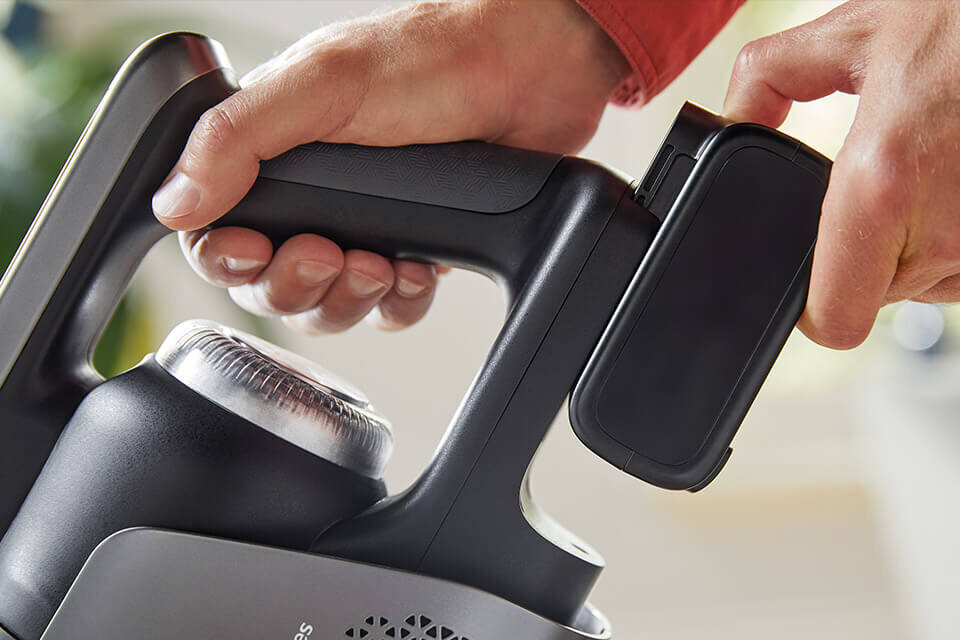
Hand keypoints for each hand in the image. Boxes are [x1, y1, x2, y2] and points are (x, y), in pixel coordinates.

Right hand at [152, 0, 627, 332]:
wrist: (529, 75)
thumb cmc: (432, 62)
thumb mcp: (322, 86)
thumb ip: (239, 139)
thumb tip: (174, 202)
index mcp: (273, 150)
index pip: (216, 230)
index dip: (228, 257)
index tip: (255, 251)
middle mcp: (314, 194)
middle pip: (269, 283)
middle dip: (295, 284)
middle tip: (327, 254)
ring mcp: (363, 225)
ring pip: (326, 303)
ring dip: (346, 298)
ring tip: (378, 263)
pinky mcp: (412, 245)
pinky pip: (386, 307)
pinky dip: (396, 303)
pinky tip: (413, 271)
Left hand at [723, 0, 959, 348]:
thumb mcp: (850, 35)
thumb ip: (768, 77)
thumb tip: (732, 118)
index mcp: (881, 184)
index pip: (833, 318)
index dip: (809, 309)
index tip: (806, 285)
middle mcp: (942, 230)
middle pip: (873, 296)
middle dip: (858, 255)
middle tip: (874, 192)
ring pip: (922, 285)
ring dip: (908, 248)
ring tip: (918, 179)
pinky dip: (949, 237)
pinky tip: (948, 185)